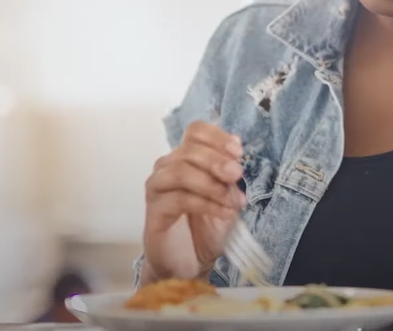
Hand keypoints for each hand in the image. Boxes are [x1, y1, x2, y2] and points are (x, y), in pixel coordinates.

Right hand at [143, 121, 246, 282]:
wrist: (190, 262)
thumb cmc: (207, 226)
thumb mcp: (227, 196)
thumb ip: (229, 172)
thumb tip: (237, 143)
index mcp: (186, 158)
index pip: (195, 131)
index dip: (217, 137)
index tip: (238, 152)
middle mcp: (167, 168)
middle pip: (189, 150)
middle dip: (217, 161)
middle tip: (237, 175)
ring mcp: (157, 189)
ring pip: (180, 172)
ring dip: (211, 184)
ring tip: (233, 200)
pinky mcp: (154, 212)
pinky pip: (179, 199)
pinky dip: (206, 204)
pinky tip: (224, 213)